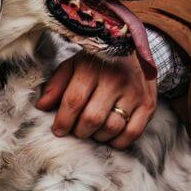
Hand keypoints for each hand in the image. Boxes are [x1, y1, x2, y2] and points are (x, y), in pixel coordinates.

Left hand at [36, 51, 156, 148]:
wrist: (131, 49)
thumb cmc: (95, 61)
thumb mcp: (71, 66)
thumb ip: (55, 85)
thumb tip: (42, 106)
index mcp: (93, 69)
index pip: (74, 101)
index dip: (63, 121)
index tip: (58, 130)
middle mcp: (116, 80)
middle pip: (92, 118)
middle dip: (79, 131)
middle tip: (76, 130)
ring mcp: (135, 93)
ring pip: (112, 128)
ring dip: (97, 136)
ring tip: (91, 131)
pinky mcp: (148, 103)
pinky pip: (133, 132)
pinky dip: (119, 141)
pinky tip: (109, 137)